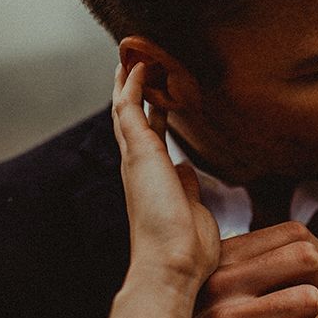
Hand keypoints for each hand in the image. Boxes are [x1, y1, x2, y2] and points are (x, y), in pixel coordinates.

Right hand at [113, 62, 219, 289]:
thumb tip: (185, 170)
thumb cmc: (187, 247)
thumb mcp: (192, 207)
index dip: (153, 112)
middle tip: (139, 62)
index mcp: (154, 177)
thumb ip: (186, 186)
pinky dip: (132, 86)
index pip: (150, 137)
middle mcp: (139, 165)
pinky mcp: (138, 153)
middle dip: (135, 90)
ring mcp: (136, 158)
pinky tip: (140, 65)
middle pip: (131, 118)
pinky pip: (128, 109)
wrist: (174, 264)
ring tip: (135, 54)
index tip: (160, 95)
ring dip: (130, 81)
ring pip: (125, 109)